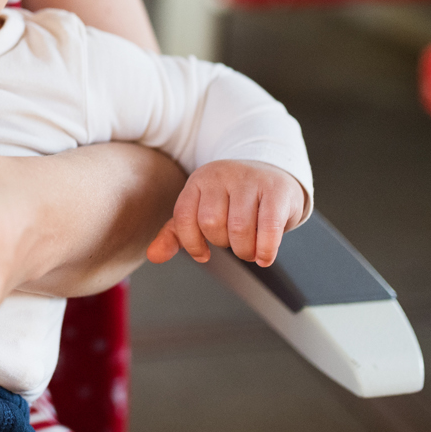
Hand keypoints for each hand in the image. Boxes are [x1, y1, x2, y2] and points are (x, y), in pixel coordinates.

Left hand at [146, 160, 305, 267]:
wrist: (274, 173)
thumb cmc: (233, 200)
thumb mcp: (200, 210)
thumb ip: (176, 233)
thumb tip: (153, 256)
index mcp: (198, 180)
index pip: (183, 217)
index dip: (191, 243)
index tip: (203, 253)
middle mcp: (222, 175)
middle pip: (211, 224)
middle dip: (222, 244)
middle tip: (233, 243)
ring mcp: (250, 180)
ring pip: (239, 228)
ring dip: (245, 251)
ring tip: (250, 250)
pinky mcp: (277, 190)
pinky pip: (268, 228)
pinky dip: (265, 250)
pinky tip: (264, 258)